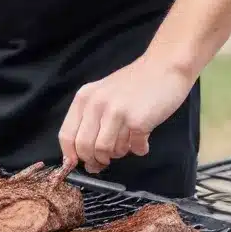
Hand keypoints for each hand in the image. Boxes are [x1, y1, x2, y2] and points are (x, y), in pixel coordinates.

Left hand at [58, 56, 194, 174]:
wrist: (164, 67)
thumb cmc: (135, 84)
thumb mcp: (103, 95)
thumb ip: (92, 122)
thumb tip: (89, 161)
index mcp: (84, 98)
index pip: (66, 135)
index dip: (72, 155)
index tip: (80, 165)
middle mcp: (96, 104)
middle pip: (84, 148)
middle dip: (95, 160)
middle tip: (107, 159)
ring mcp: (117, 112)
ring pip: (106, 151)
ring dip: (119, 153)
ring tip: (128, 142)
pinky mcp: (138, 120)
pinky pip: (133, 148)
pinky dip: (139, 149)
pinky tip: (143, 140)